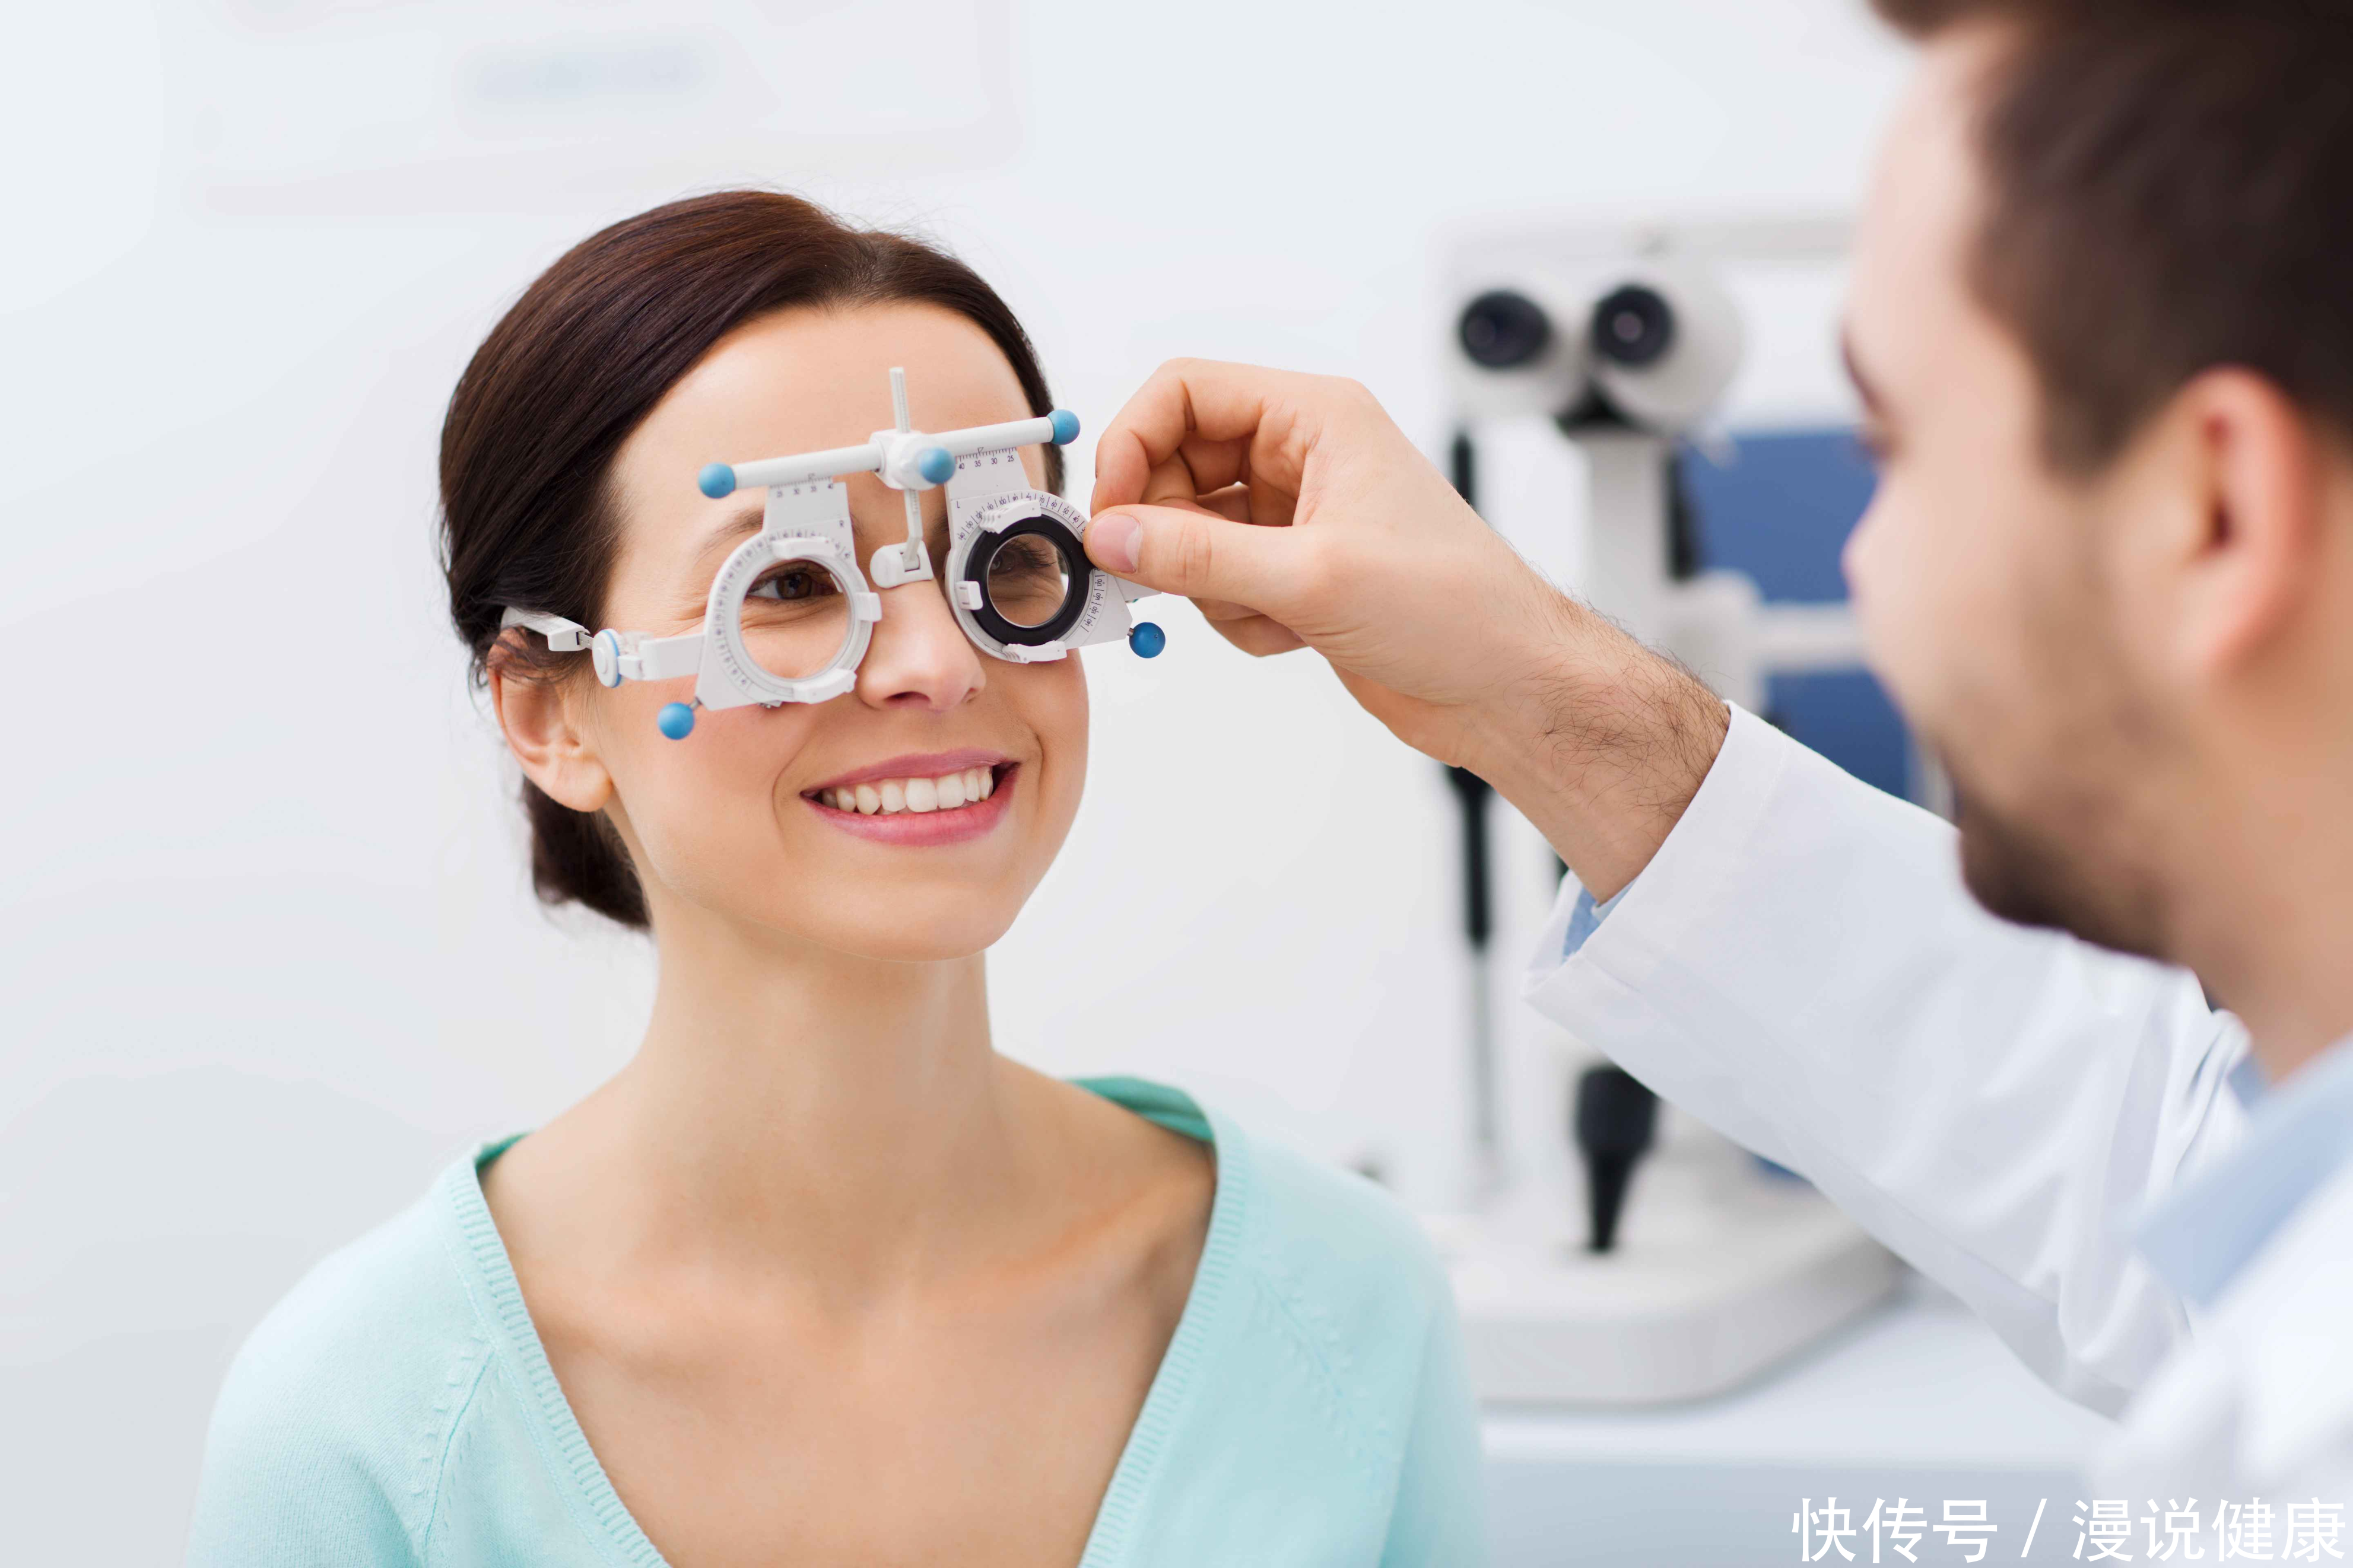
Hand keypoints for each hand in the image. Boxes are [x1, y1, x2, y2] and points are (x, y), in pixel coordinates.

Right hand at [1085, 359, 1726, 897]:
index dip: (1133, 443)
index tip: (1109, 513)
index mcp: (1316, 419)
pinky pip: (1219, 582)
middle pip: (1177, 464)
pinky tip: (1293, 637)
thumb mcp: (1312, 577)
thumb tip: (1111, 537)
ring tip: (1266, 615)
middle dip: (1165, 528)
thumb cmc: (1452, 609)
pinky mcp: (1295, 573)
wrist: (1506, 687)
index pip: (1186, 392)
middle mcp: (1302, 457)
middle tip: (1153, 578)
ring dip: (1208, 584)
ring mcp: (1297, 516)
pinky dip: (1237, 616)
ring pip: (1192, 532)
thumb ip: (1199, 554)